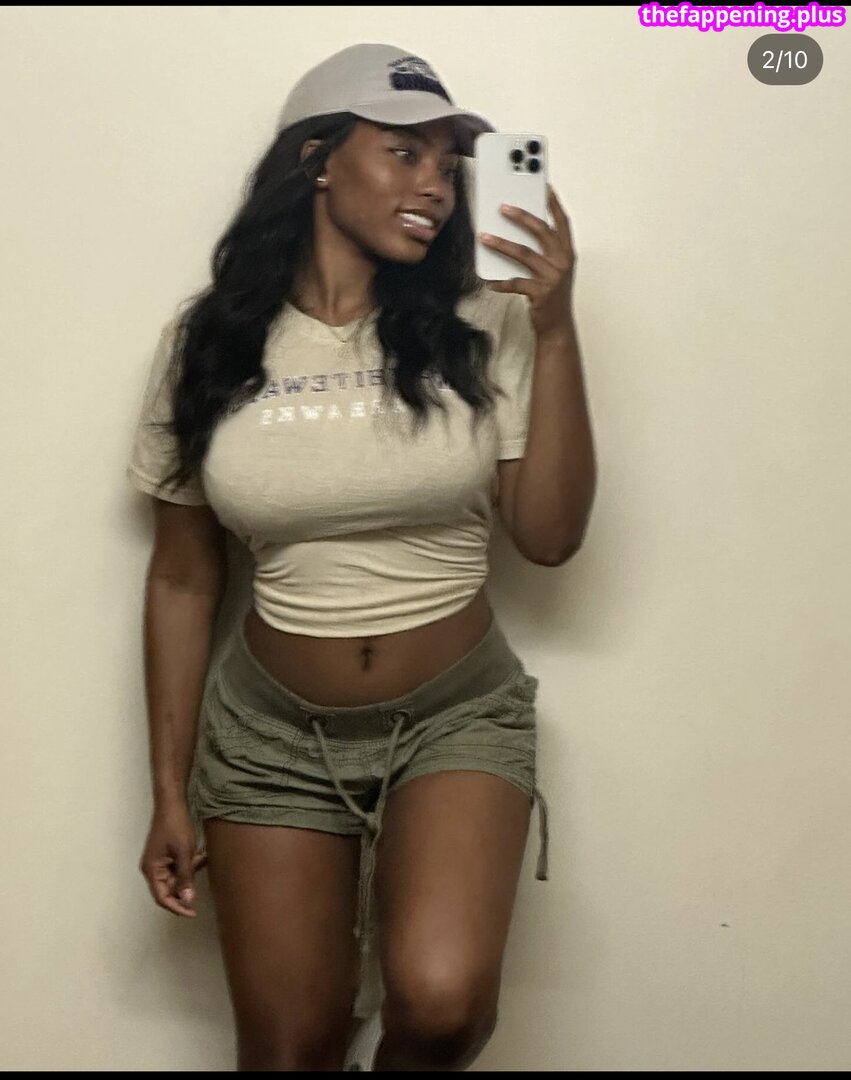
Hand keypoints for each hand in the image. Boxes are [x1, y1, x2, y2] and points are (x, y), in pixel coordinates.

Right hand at [139, 803, 206, 916]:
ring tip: (201, 857)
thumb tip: (187, 900)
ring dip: (191, 871)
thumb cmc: (175, 826)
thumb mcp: (184, 853)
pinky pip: (179, 866)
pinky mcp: (167, 855)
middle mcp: (152, 869)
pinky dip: (190, 863)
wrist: (172, 803)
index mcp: (151, 870)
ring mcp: (159, 862)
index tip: (192, 913)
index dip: (176, 907)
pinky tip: (200, 853)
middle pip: (170, 888)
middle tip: (200, 872)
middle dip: (187, 883)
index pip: (162, 898)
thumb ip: (185, 877)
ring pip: (177, 877)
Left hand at [479, 185, 576, 340]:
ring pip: (524, 254)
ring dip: (501, 244)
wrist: (557, 327)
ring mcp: (552, 278)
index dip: (553, 203)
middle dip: (521, 216)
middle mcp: (562, 262)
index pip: (561, 222)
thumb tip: (517, 232)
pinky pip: (515, 283)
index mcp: (567, 253)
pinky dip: (500, 281)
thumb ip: (542, 252)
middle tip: (502, 207)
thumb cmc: (552, 296)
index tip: (543, 186)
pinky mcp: (540, 293)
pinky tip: (488, 279)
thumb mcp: (553, 270)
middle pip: (541, 231)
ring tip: (484, 237)